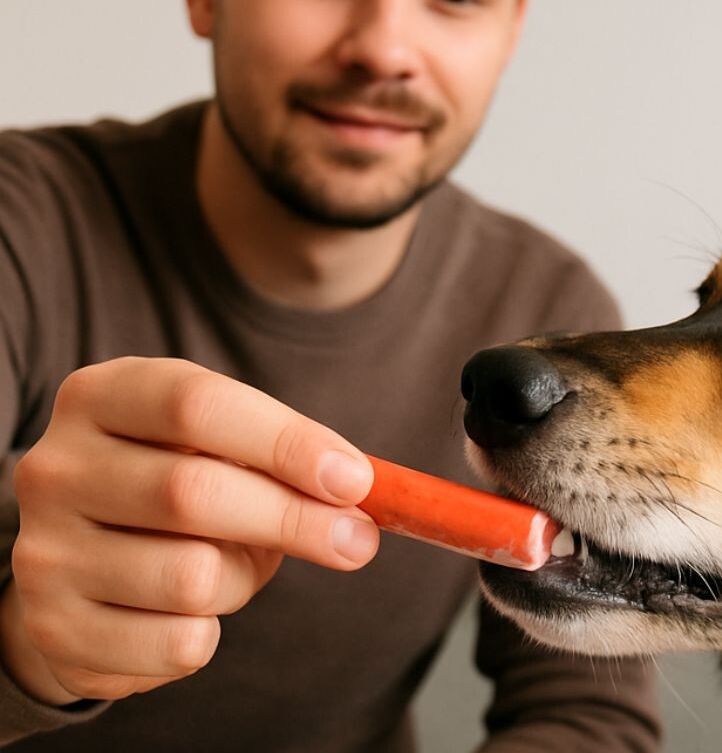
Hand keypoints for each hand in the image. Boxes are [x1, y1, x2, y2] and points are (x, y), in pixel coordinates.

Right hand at [2, 357, 378, 703]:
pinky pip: (178, 644)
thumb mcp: (224, 450)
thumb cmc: (179, 488)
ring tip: (231, 568)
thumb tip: (357, 496)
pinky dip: (211, 634)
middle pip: (193, 492)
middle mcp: (55, 468)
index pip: (196, 405)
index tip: (355, 479)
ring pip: (192, 577)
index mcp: (100, 397)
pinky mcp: (55, 629)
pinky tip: (191, 614)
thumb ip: (287, 463)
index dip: (287, 442)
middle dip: (295, 519)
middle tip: (359, 540)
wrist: (89, 563)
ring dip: (244, 582)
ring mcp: (44, 551)